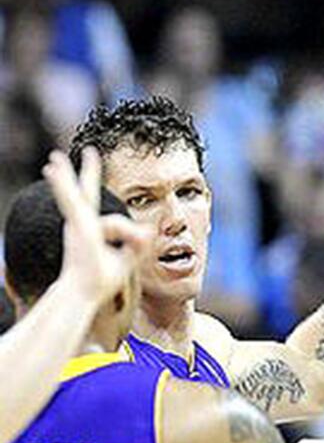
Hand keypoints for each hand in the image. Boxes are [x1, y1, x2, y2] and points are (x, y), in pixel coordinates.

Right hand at [43, 148, 150, 305]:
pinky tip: (53, 168)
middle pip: (84, 191)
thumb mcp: (127, 258)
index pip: (97, 204)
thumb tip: (151, 231)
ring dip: (73, 176)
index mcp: (92, 228)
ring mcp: (77, 222)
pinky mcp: (77, 224)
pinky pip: (78, 204)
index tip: (95, 166)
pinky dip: (67, 187)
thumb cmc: (101, 279)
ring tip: (60, 158)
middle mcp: (82, 222)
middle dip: (86, 171)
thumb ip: (138, 243)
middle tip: (89, 151)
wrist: (87, 290)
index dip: (99, 188)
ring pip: (87, 198)